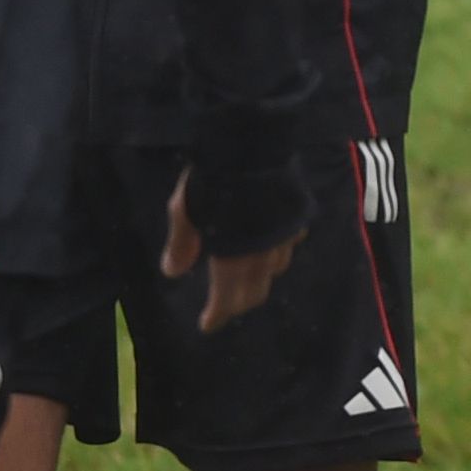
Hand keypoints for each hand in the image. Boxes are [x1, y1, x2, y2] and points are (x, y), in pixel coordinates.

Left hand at [163, 170, 297, 332]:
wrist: (254, 145)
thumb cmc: (213, 180)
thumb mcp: (185, 211)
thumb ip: (181, 243)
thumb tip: (172, 273)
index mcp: (233, 259)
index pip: (227, 300)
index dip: (217, 315)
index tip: (207, 325)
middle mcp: (263, 255)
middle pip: (256, 292)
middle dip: (239, 303)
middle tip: (225, 303)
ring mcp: (285, 237)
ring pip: (275, 270)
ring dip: (259, 277)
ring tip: (246, 272)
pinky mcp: (298, 218)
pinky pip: (289, 245)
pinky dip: (276, 251)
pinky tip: (268, 242)